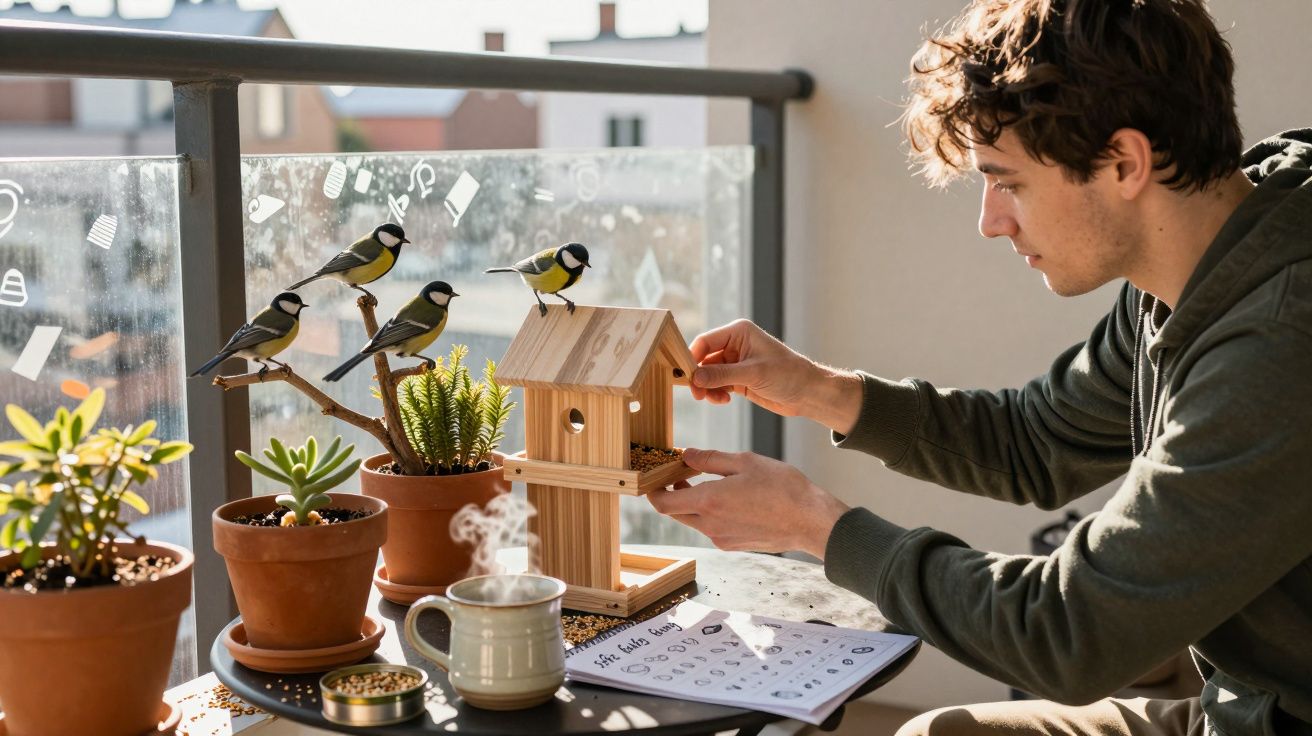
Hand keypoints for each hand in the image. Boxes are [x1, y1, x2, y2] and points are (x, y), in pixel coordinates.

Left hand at [647, 448, 849, 559]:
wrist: (810, 521)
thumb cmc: (782, 487)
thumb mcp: (744, 461)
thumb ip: (710, 459)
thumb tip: (685, 455)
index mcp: (709, 501)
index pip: (663, 503)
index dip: (652, 492)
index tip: (655, 478)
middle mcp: (710, 525)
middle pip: (675, 513)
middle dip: (672, 494)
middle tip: (682, 475)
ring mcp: (721, 538)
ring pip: (693, 521)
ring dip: (692, 503)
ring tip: (709, 483)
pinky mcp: (733, 545)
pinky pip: (711, 529)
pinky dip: (710, 514)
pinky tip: (729, 499)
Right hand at [688, 319, 862, 434]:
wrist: (807, 393)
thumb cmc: (787, 374)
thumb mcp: (753, 373)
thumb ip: (722, 375)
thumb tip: (695, 377)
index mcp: (738, 332)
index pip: (705, 341)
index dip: (692, 357)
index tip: (685, 376)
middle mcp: (734, 344)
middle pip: (703, 359)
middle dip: (699, 376)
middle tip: (697, 394)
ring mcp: (735, 362)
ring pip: (708, 374)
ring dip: (707, 387)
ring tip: (714, 399)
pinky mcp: (738, 379)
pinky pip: (717, 384)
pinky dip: (715, 393)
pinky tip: (723, 400)